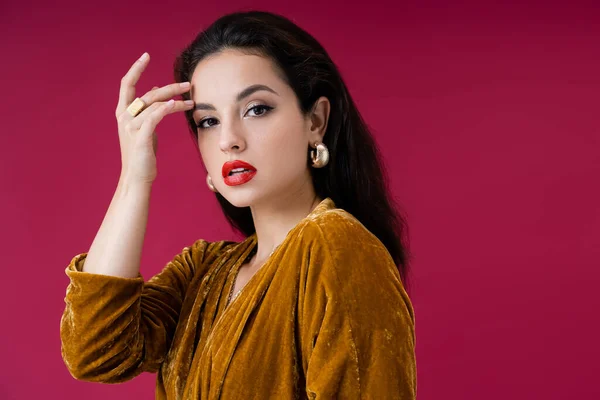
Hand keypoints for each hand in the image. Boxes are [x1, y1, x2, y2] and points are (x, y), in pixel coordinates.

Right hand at [115, 52, 193, 184]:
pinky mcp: (140, 138)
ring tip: (191, 101)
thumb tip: (154, 90)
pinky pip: (153, 118)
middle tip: (188, 84)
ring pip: (154, 106)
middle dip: (169, 87)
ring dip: (175, 101)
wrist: (137, 177)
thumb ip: (148, 109)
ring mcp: (131, 128)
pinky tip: (176, 105)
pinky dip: (164, 110)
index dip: (135, 69)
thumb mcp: (144, 127)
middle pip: (147, 94)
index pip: (126, 84)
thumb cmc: (142, 153)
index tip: (145, 56)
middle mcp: (124, 117)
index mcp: (123, 113)